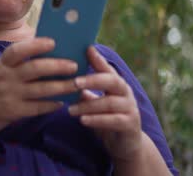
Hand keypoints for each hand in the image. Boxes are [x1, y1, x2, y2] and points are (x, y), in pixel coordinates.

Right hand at [0, 37, 77, 135]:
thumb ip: (15, 62)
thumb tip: (44, 51)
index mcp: (1, 64)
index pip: (18, 50)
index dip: (36, 45)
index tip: (53, 42)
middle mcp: (6, 78)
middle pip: (35, 69)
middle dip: (57, 66)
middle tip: (74, 65)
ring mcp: (10, 96)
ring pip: (41, 90)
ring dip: (62, 86)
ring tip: (77, 84)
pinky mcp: (13, 112)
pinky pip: (37, 108)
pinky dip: (51, 105)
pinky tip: (62, 102)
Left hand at [68, 46, 143, 161]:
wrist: (124, 143)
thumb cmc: (105, 117)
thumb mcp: (94, 101)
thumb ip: (84, 88)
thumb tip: (62, 74)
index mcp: (116, 83)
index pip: (107, 68)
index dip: (98, 58)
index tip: (86, 49)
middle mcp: (125, 92)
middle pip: (112, 80)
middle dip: (92, 80)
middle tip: (74, 82)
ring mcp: (130, 108)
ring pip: (109, 102)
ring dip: (88, 105)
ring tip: (70, 109)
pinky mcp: (130, 124)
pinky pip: (114, 120)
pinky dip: (97, 120)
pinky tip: (83, 120)